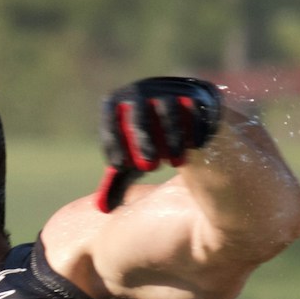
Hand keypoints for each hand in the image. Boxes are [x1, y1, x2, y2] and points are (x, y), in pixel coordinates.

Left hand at [96, 76, 223, 210]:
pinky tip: (195, 148)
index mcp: (120, 101)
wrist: (185, 123)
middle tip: (147, 167)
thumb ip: (116, 183)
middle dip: (142, 139)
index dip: (112, 139)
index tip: (118, 166)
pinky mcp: (198, 96)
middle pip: (139, 111)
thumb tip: (101, 209)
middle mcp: (144, 90)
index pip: (111, 116)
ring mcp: (171, 90)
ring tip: (174, 164)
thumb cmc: (151, 144)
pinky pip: (196, 109)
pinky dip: (195, 129)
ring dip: (171, 138)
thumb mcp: (133, 163)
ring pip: (170, 110)